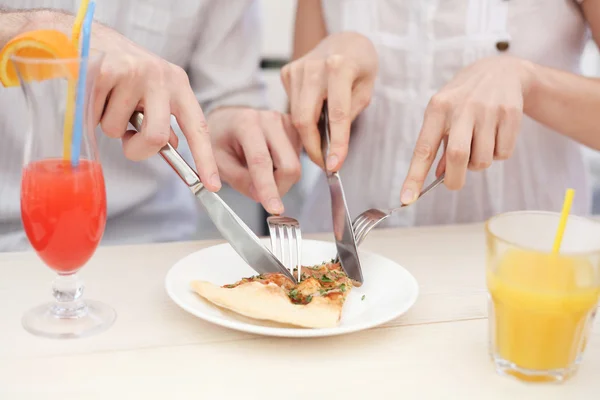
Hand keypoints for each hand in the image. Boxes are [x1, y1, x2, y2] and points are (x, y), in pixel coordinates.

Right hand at [29, 10, 220, 190]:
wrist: (87, 36)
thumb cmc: (124, 72)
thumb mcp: (153, 92)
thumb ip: (164, 118)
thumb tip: (172, 144)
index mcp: (178, 84)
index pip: (198, 126)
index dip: (205, 158)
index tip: (212, 185)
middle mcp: (160, 76)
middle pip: (157, 137)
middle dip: (139, 148)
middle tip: (129, 140)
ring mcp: (132, 72)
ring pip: (117, 130)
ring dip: (107, 123)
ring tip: (108, 99)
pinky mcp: (103, 71)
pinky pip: (94, 118)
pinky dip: (90, 114)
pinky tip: (93, 92)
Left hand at [208, 107, 301, 214]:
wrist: (228, 119)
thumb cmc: (220, 139)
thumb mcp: (218, 161)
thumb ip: (238, 180)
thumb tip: (260, 196)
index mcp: (246, 123)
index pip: (262, 162)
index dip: (268, 188)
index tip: (274, 209)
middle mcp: (270, 119)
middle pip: (289, 166)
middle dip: (279, 187)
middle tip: (261, 193)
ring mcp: (286, 122)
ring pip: (295, 166)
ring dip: (280, 179)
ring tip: (260, 170)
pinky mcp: (295, 129)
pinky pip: (297, 160)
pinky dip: (284, 169)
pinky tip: (271, 162)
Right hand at [281, 32, 377, 170]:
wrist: (345, 41)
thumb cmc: (360, 67)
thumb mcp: (366, 91)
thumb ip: (349, 116)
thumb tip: (332, 146)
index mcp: (340, 67)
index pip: (337, 114)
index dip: (336, 144)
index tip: (334, 166)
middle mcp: (314, 66)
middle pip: (305, 119)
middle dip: (313, 147)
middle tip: (324, 163)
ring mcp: (297, 68)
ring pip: (295, 116)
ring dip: (307, 136)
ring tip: (321, 144)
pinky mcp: (287, 72)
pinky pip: (291, 106)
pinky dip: (302, 118)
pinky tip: (314, 115)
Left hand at [400, 56, 533, 203]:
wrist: (501, 70)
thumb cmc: (464, 99)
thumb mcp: (444, 114)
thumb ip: (438, 144)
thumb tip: (437, 176)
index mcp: (438, 108)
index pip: (423, 148)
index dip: (414, 176)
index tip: (407, 199)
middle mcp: (462, 108)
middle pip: (457, 156)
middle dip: (454, 179)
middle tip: (453, 183)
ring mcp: (488, 110)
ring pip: (482, 160)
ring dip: (478, 165)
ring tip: (478, 146)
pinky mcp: (510, 114)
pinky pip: (503, 154)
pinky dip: (497, 155)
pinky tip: (496, 136)